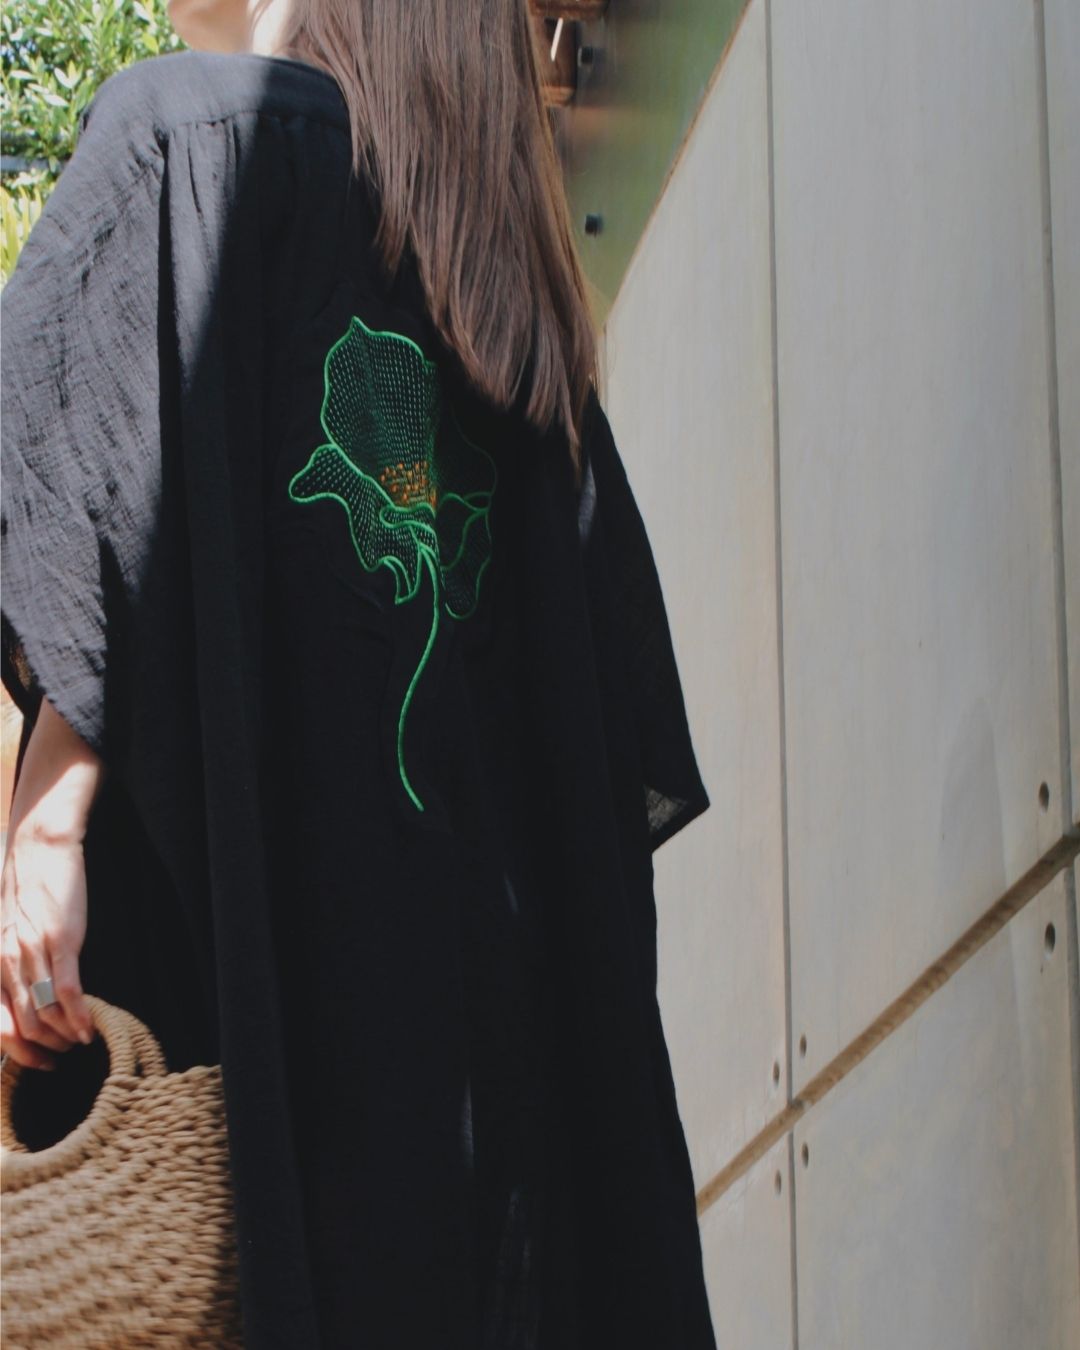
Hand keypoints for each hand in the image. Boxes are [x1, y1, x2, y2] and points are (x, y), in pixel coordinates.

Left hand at [1, 827, 95, 1070]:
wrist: (39, 848)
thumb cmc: (28, 887)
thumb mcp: (10, 930)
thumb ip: (14, 959)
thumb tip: (29, 989)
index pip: (0, 1023)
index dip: (20, 1050)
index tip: (41, 1060)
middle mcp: (7, 963)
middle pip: (24, 1026)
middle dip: (45, 1049)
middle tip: (65, 1055)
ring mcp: (33, 953)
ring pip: (45, 1013)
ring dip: (64, 1036)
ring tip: (81, 1042)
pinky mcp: (61, 941)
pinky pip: (68, 990)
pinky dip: (79, 1016)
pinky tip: (89, 1028)